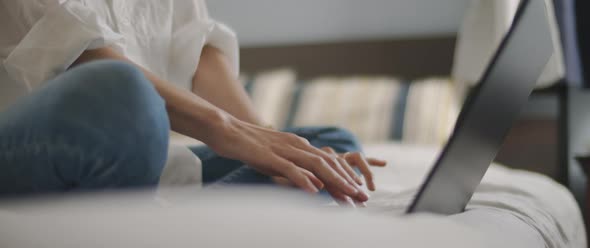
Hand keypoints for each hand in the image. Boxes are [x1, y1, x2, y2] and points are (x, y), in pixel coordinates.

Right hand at [202, 115, 371, 201]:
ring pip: (316, 165)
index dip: (345, 177)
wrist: (226, 129)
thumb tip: (315, 185)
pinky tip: (315, 190)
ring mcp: (284, 149)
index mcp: (299, 145)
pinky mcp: (269, 155)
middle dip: (348, 181)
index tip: (358, 192)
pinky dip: (304, 179)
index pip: (328, 162)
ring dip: (335, 181)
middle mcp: (297, 145)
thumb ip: (296, 170)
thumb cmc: (249, 147)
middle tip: (363, 198)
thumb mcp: (278, 159)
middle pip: (329, 164)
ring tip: (349, 195)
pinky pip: (290, 168)